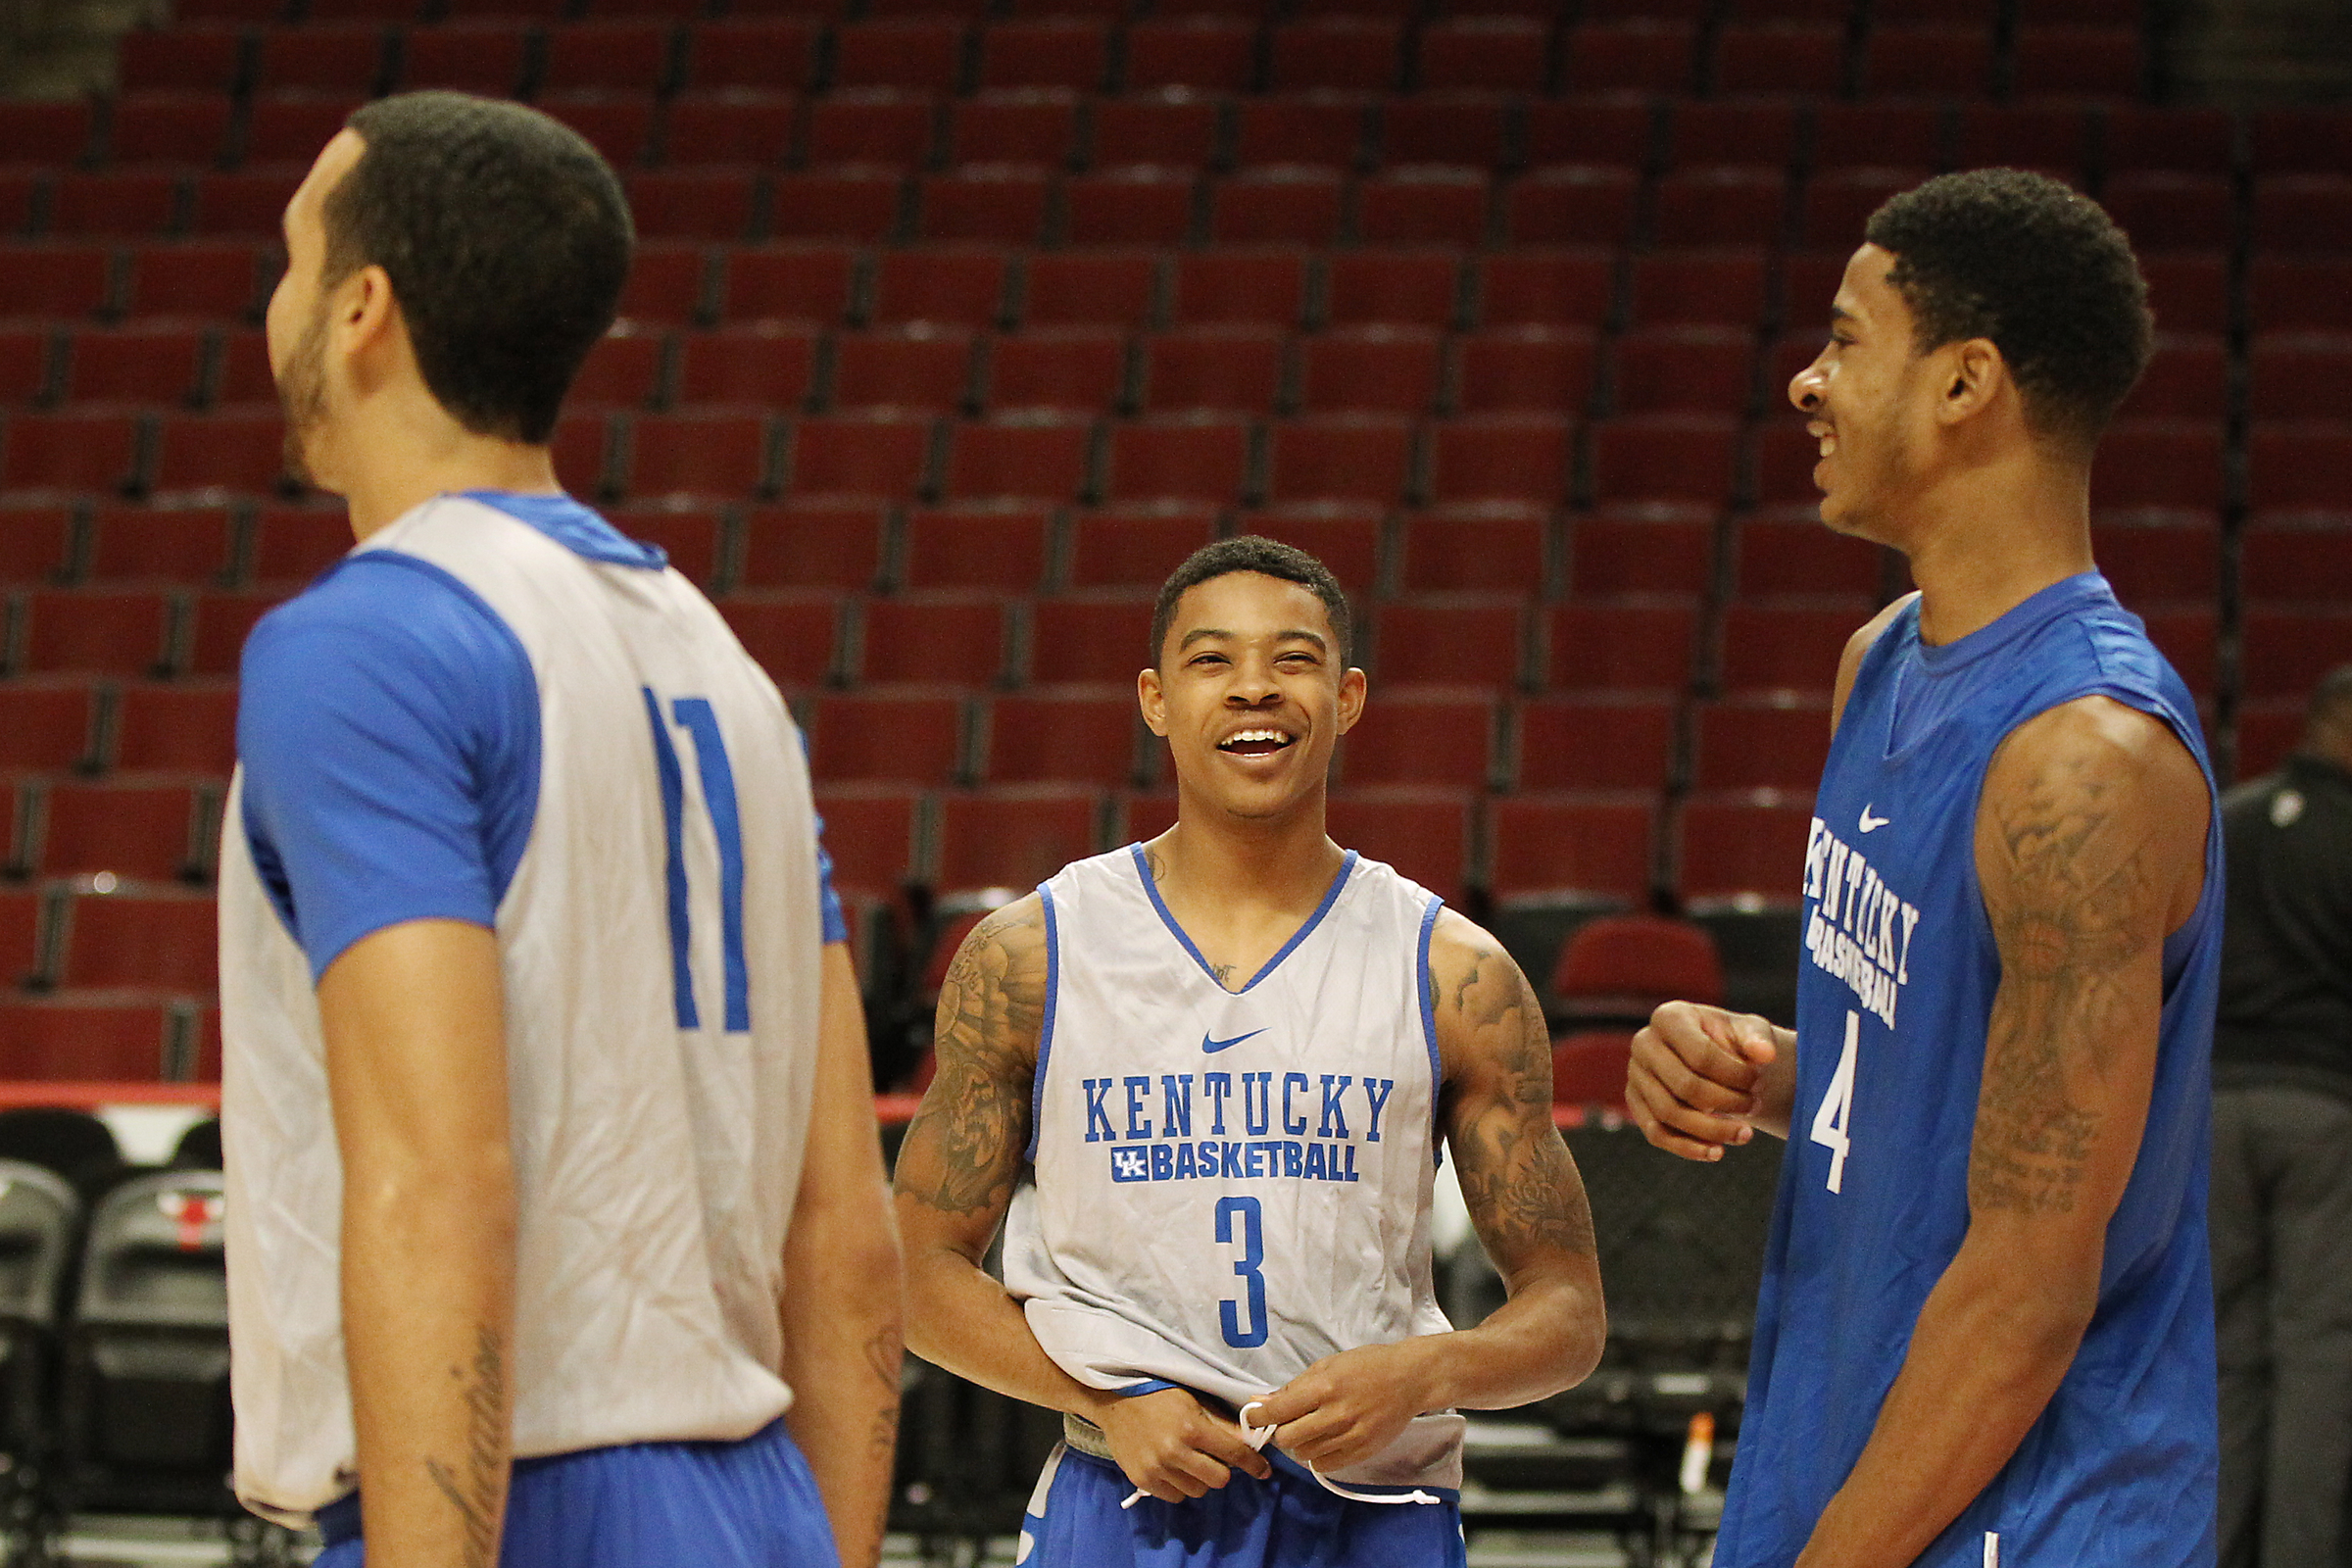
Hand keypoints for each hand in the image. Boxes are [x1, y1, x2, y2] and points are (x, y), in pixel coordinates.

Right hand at [1091, 1388, 1271, 1502]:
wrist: (1114, 1400)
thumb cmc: (1158, 1394)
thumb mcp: (1193, 1401)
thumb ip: (1221, 1424)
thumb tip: (1251, 1440)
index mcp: (1192, 1428)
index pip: (1234, 1454)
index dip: (1253, 1464)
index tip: (1264, 1471)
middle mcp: (1175, 1451)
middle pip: (1218, 1480)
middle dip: (1223, 1470)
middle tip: (1214, 1458)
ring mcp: (1157, 1469)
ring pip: (1197, 1491)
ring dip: (1200, 1479)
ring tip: (1190, 1462)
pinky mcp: (1142, 1480)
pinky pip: (1175, 1496)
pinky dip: (1180, 1486)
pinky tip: (1174, 1469)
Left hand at [1248, 1340, 1438, 1473]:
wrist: (1409, 1379)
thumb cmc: (1366, 1366)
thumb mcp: (1327, 1365)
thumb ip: (1294, 1387)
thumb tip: (1262, 1403)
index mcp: (1323, 1387)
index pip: (1278, 1411)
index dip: (1259, 1418)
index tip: (1253, 1418)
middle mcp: (1334, 1414)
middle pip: (1287, 1438)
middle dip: (1281, 1431)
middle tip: (1289, 1423)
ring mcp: (1350, 1436)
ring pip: (1304, 1454)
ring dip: (1301, 1444)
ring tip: (1312, 1430)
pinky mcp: (1362, 1452)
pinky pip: (1325, 1465)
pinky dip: (1319, 1456)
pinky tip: (1326, 1441)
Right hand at [1626, 1001, 1778, 1161]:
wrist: (1718, 1056)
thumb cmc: (1733, 1040)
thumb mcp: (1750, 1031)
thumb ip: (1759, 1039)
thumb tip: (1765, 1055)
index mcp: (1668, 1017)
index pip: (1700, 1055)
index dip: (1735, 1076)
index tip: (1759, 1083)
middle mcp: (1643, 1043)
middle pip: (1685, 1086)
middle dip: (1727, 1103)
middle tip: (1755, 1107)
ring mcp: (1635, 1075)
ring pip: (1670, 1114)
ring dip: (1712, 1130)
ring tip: (1745, 1134)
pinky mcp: (1635, 1103)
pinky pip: (1657, 1134)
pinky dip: (1688, 1148)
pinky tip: (1718, 1152)